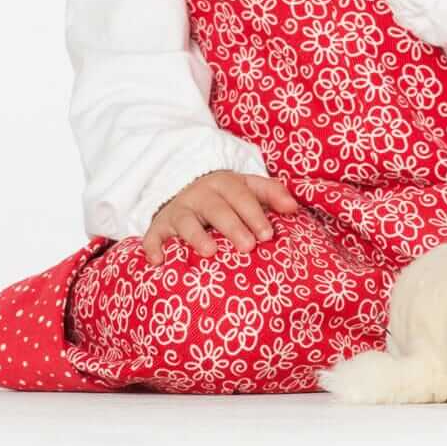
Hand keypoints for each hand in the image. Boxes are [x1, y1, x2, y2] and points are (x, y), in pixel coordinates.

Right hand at [141, 170, 299, 265]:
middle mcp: (200, 195)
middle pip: (217, 209)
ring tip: (210, 252)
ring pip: (185, 221)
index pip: (242, 196)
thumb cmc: (226, 196)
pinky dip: (153, 247)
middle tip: (249, 247)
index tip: (268, 235)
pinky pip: (152, 237)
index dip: (255, 214)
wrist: (184, 189)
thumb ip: (272, 194)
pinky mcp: (159, 227)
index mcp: (225, 184)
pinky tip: (159, 261)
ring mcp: (178, 210)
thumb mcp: (248, 188)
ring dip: (196, 236)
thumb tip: (294, 207)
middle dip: (233, 227)